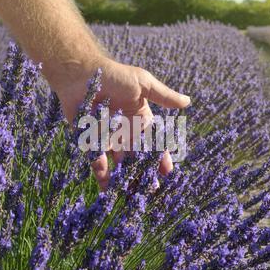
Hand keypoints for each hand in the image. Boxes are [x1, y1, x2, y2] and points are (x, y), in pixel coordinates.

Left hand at [47, 57, 190, 189]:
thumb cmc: (114, 75)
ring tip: (128, 195)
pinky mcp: (90, 140)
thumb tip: (188, 102)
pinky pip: (97, 160)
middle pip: (137, 158)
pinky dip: (102, 173)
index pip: (154, 143)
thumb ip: (164, 96)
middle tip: (149, 190)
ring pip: (119, 163)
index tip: (167, 173)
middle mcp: (126, 132)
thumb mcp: (143, 84)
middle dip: (143, 174)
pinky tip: (106, 187)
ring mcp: (108, 138)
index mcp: (140, 120)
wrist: (81, 74)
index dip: (161, 158)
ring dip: (124, 178)